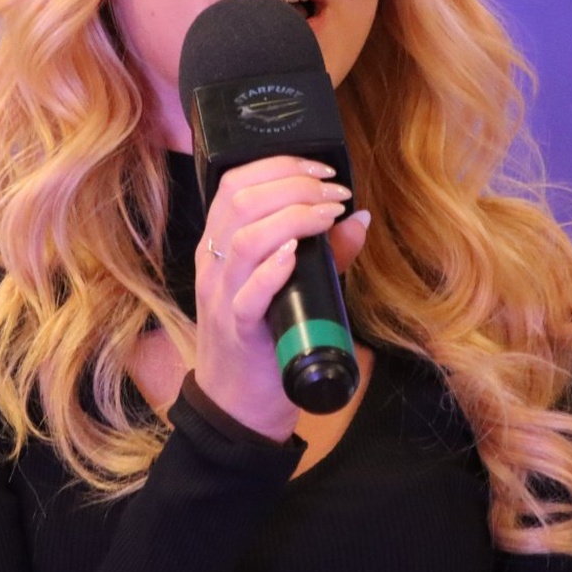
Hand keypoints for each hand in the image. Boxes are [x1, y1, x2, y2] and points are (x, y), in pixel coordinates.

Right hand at [192, 156, 371, 441]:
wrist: (236, 406)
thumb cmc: (263, 338)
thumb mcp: (290, 287)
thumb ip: (322, 253)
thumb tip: (358, 219)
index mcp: (219, 244)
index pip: (235, 183)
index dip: (279, 165)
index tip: (322, 168)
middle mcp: (214, 263)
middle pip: (240, 201)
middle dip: (294, 184)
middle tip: (335, 192)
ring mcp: (221, 296)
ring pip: (243, 239)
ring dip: (292, 216)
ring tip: (328, 214)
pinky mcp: (237, 330)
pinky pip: (247, 294)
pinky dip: (272, 269)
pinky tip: (295, 254)